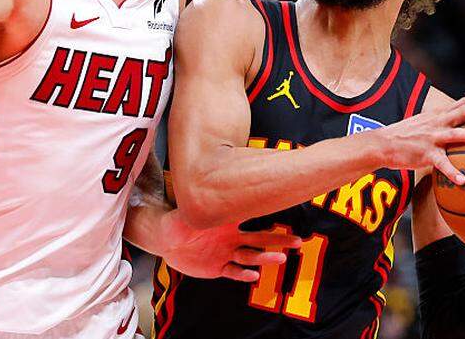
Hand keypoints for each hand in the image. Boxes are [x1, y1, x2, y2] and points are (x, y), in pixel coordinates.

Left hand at [157, 209, 300, 281]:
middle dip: (279, 241)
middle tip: (298, 242)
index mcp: (228, 221)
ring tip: (282, 259)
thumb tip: (205, 190)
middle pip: (260, 240)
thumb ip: (199, 205)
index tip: (286, 212)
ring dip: (265, 258)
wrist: (166, 241)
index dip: (268, 216)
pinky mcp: (218, 268)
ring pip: (250, 257)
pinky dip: (243, 275)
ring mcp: (226, 253)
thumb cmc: (177, 221)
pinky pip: (233, 272)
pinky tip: (253, 276)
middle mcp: (231, 238)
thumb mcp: (187, 211)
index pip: (253, 217)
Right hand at [377, 90, 464, 184]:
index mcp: (440, 115)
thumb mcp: (427, 123)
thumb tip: (462, 126)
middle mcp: (438, 123)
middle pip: (463, 112)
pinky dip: (452, 172)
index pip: (463, 101)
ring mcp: (432, 138)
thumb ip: (444, 123)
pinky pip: (441, 163)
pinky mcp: (425, 154)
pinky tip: (462, 180)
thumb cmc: (408, 135)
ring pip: (454, 134)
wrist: (383, 143)